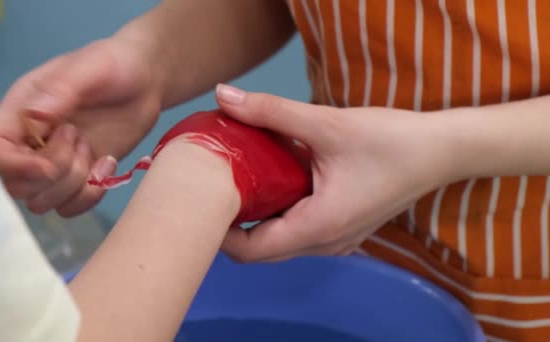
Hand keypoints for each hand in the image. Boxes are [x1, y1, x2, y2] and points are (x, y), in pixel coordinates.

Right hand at [0, 36, 164, 216]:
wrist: (146, 81)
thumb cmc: (115, 64)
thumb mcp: (91, 68)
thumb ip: (62, 90)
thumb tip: (34, 114)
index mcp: (21, 111)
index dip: (13, 166)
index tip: (48, 163)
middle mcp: (31, 141)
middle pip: (14, 185)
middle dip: (52, 173)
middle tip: (80, 139)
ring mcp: (54, 162)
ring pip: (41, 202)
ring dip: (72, 183)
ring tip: (92, 149)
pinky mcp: (79, 176)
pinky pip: (69, 207)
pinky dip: (89, 196)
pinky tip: (106, 165)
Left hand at [215, 84, 459, 261]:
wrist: (441, 152)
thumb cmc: (390, 140)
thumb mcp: (326, 122)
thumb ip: (271, 111)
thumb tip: (224, 96)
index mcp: (318, 227)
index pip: (251, 251)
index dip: (219, 232)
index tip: (203, 198)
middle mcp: (325, 244)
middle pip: (262, 249)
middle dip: (233, 224)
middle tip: (216, 186)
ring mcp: (336, 240)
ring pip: (280, 241)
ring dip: (257, 217)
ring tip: (240, 180)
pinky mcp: (343, 229)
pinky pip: (299, 231)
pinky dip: (279, 212)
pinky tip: (273, 180)